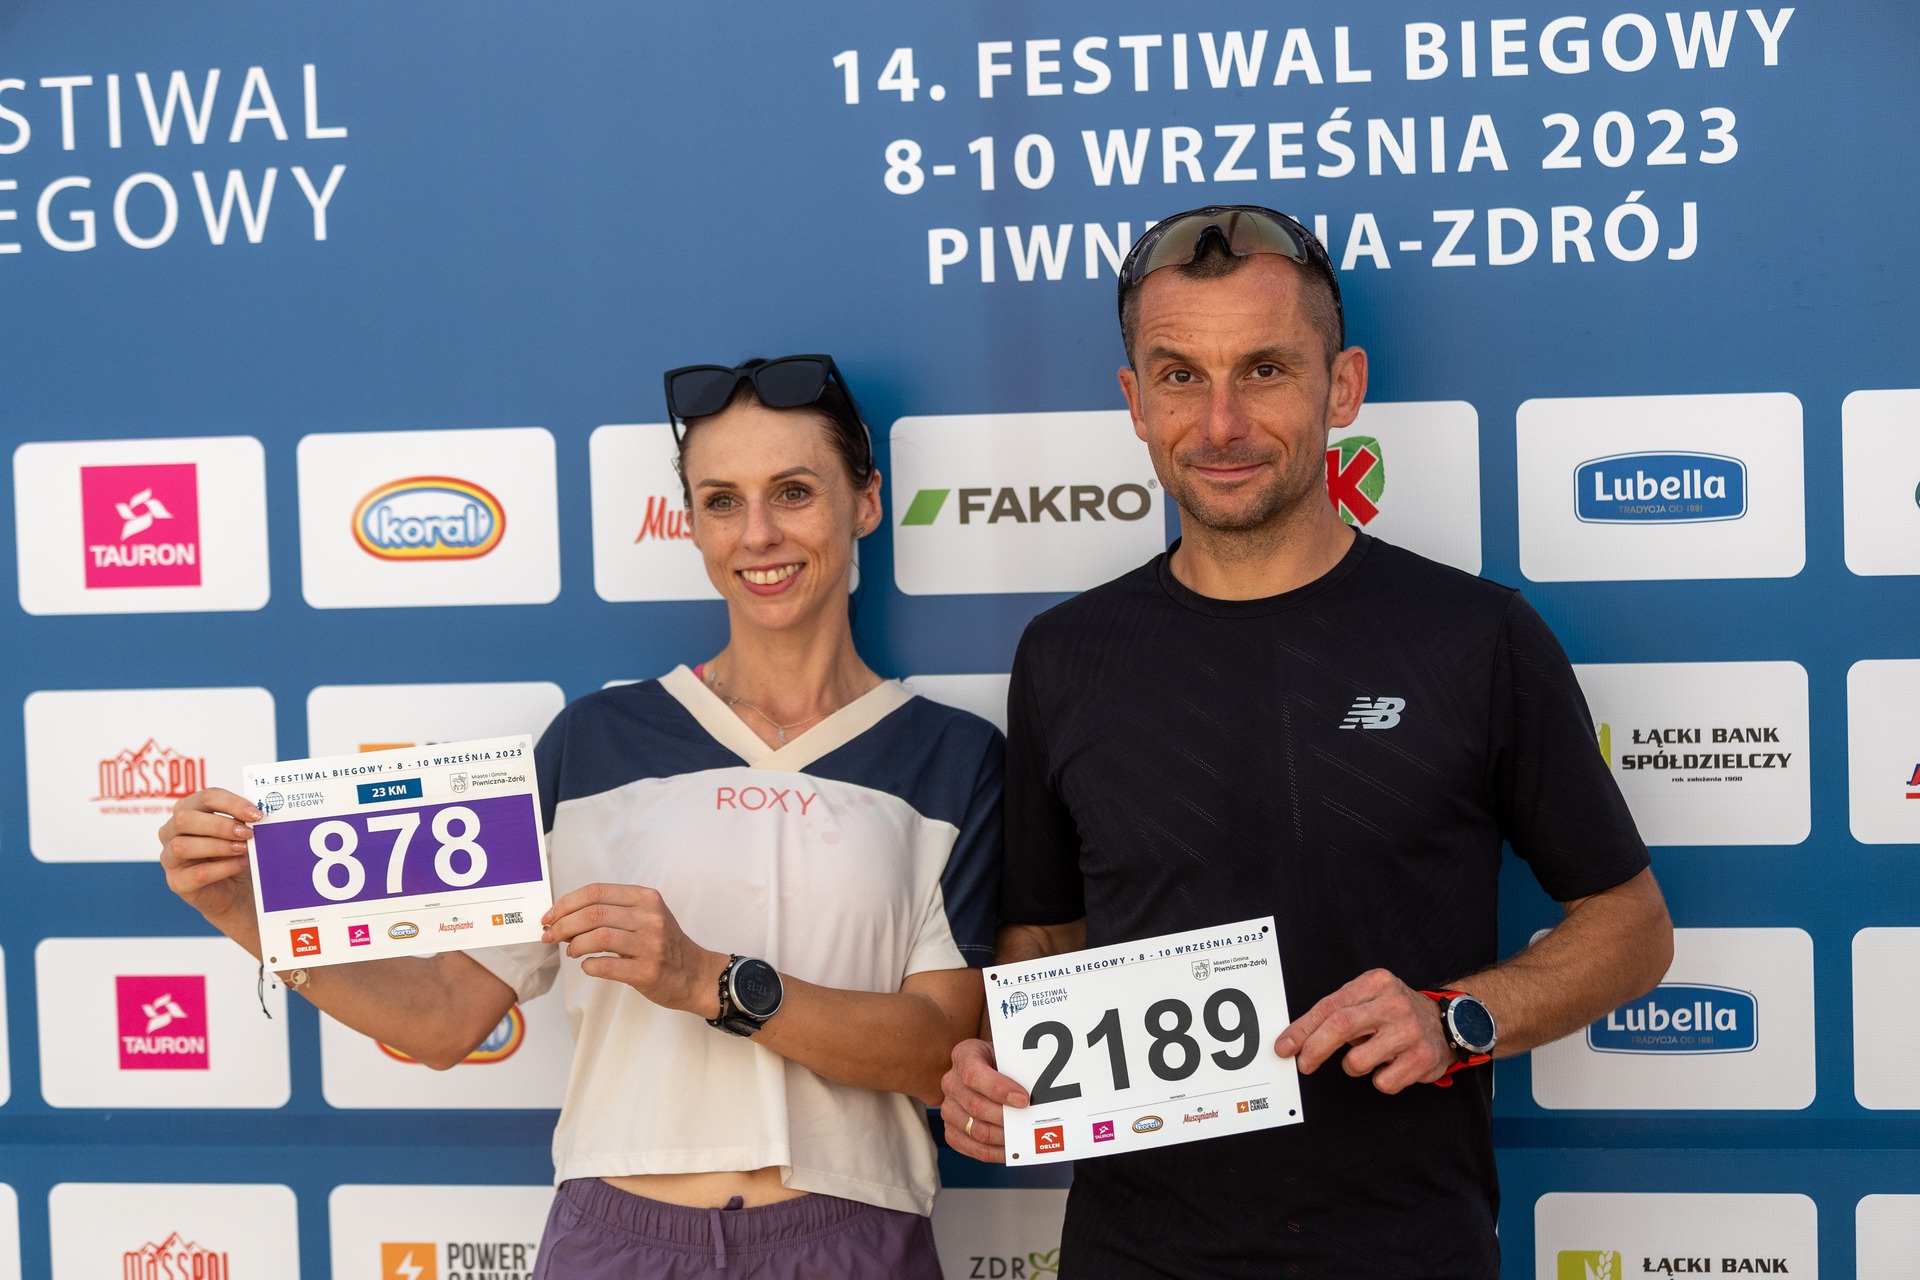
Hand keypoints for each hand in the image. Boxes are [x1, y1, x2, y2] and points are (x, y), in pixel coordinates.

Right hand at [159, 788, 261, 923]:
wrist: (238, 890)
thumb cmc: (236, 854)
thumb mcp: (240, 833)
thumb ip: (242, 821)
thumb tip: (253, 815)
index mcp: (188, 811)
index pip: (204, 798)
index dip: (231, 803)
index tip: (256, 814)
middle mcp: (171, 832)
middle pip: (185, 819)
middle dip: (220, 825)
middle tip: (247, 833)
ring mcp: (169, 858)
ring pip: (182, 846)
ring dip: (218, 846)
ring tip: (243, 849)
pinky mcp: (177, 882)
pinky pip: (196, 873)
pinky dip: (223, 868)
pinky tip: (240, 865)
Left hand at [542, 883, 725, 1016]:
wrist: (694, 973)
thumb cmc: (664, 945)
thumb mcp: (645, 916)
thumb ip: (612, 912)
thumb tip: (565, 917)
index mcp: (646, 898)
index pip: (596, 892)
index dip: (566, 903)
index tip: (550, 916)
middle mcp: (650, 917)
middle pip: (593, 914)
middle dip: (563, 925)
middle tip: (550, 936)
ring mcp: (651, 944)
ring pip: (598, 937)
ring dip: (574, 945)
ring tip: (571, 951)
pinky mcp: (648, 971)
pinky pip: (606, 965)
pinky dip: (589, 965)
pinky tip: (587, 966)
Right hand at [940, 1037, 1027, 1163]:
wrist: (992, 1070)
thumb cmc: (1004, 1063)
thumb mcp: (1009, 1055)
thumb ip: (1017, 1069)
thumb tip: (1035, 1096)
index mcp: (964, 1055)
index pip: (973, 1074)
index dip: (999, 1089)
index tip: (1023, 1099)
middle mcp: (951, 1082)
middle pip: (976, 1106)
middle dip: (1006, 1117)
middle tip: (1027, 1123)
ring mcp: (948, 1108)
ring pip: (974, 1129)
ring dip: (1002, 1136)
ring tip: (1022, 1137)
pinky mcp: (951, 1130)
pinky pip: (970, 1147)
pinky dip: (993, 1152)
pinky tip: (1010, 1149)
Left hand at [1273, 968, 1453, 1094]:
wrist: (1449, 1023)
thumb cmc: (1395, 1013)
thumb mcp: (1369, 998)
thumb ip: (1337, 1012)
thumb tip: (1296, 1039)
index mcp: (1376, 983)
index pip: (1329, 1006)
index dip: (1302, 1029)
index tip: (1284, 1046)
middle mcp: (1394, 1003)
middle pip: (1340, 1027)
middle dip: (1314, 1049)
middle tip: (1304, 1064)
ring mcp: (1410, 1031)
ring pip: (1357, 1061)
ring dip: (1353, 1066)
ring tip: (1369, 1056)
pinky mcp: (1423, 1058)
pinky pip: (1382, 1082)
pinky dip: (1380, 1079)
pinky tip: (1392, 1065)